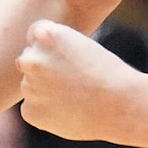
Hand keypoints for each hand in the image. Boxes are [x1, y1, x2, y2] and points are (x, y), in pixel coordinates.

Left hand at [17, 19, 145, 145]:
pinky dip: (46, 111)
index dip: (54, 47)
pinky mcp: (29, 112)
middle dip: (43, 69)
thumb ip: (51, 51)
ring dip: (45, 91)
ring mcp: (28, 87)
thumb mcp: (79, 46)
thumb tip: (26, 66)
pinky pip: (32, 109)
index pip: (35, 35)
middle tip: (72, 78)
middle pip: (28, 60)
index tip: (69, 56)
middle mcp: (31, 59)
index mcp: (45, 35)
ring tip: (75, 96)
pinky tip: (69, 110)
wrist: (120, 105)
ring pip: (31, 86)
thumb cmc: (106, 73)